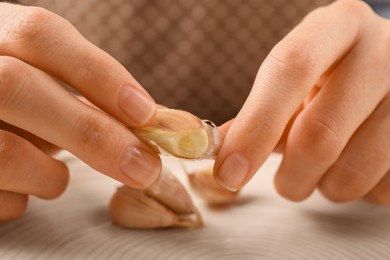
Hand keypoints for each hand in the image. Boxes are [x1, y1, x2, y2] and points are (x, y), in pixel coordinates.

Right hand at [0, 3, 160, 220]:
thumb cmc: (12, 104)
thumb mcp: (37, 83)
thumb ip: (82, 92)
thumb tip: (147, 120)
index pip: (39, 34)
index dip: (97, 73)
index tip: (144, 113)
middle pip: (18, 86)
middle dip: (92, 132)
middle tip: (143, 167)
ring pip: (4, 151)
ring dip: (50, 175)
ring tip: (55, 176)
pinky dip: (21, 198)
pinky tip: (19, 187)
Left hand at [215, 0, 389, 203]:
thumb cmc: (334, 78)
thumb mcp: (297, 78)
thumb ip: (259, 112)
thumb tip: (223, 150)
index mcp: (338, 27)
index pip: (291, 68)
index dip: (256, 126)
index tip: (231, 171)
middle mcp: (382, 52)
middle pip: (319, 134)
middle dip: (290, 176)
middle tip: (284, 184)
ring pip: (352, 173)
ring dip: (324, 187)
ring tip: (324, 169)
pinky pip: (381, 190)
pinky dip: (358, 191)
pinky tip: (357, 165)